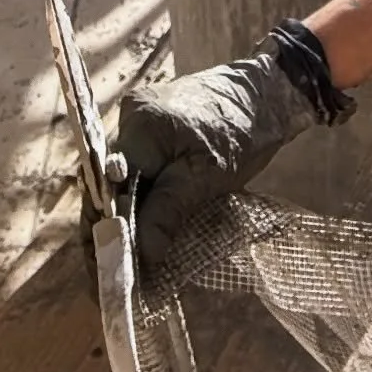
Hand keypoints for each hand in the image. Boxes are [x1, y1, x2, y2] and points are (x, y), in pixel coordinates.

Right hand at [109, 47, 323, 269]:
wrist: (266, 95)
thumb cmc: (243, 133)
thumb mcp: (208, 177)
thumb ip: (168, 211)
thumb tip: (140, 255)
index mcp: (142, 127)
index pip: (108, 188)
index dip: (105, 232)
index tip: (108, 273)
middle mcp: (131, 116)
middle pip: (109, 183)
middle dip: (112, 229)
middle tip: (117, 276)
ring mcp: (140, 117)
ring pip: (122, 177)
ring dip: (127, 215)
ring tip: (132, 260)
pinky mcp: (152, 123)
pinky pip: (137, 165)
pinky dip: (141, 195)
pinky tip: (147, 224)